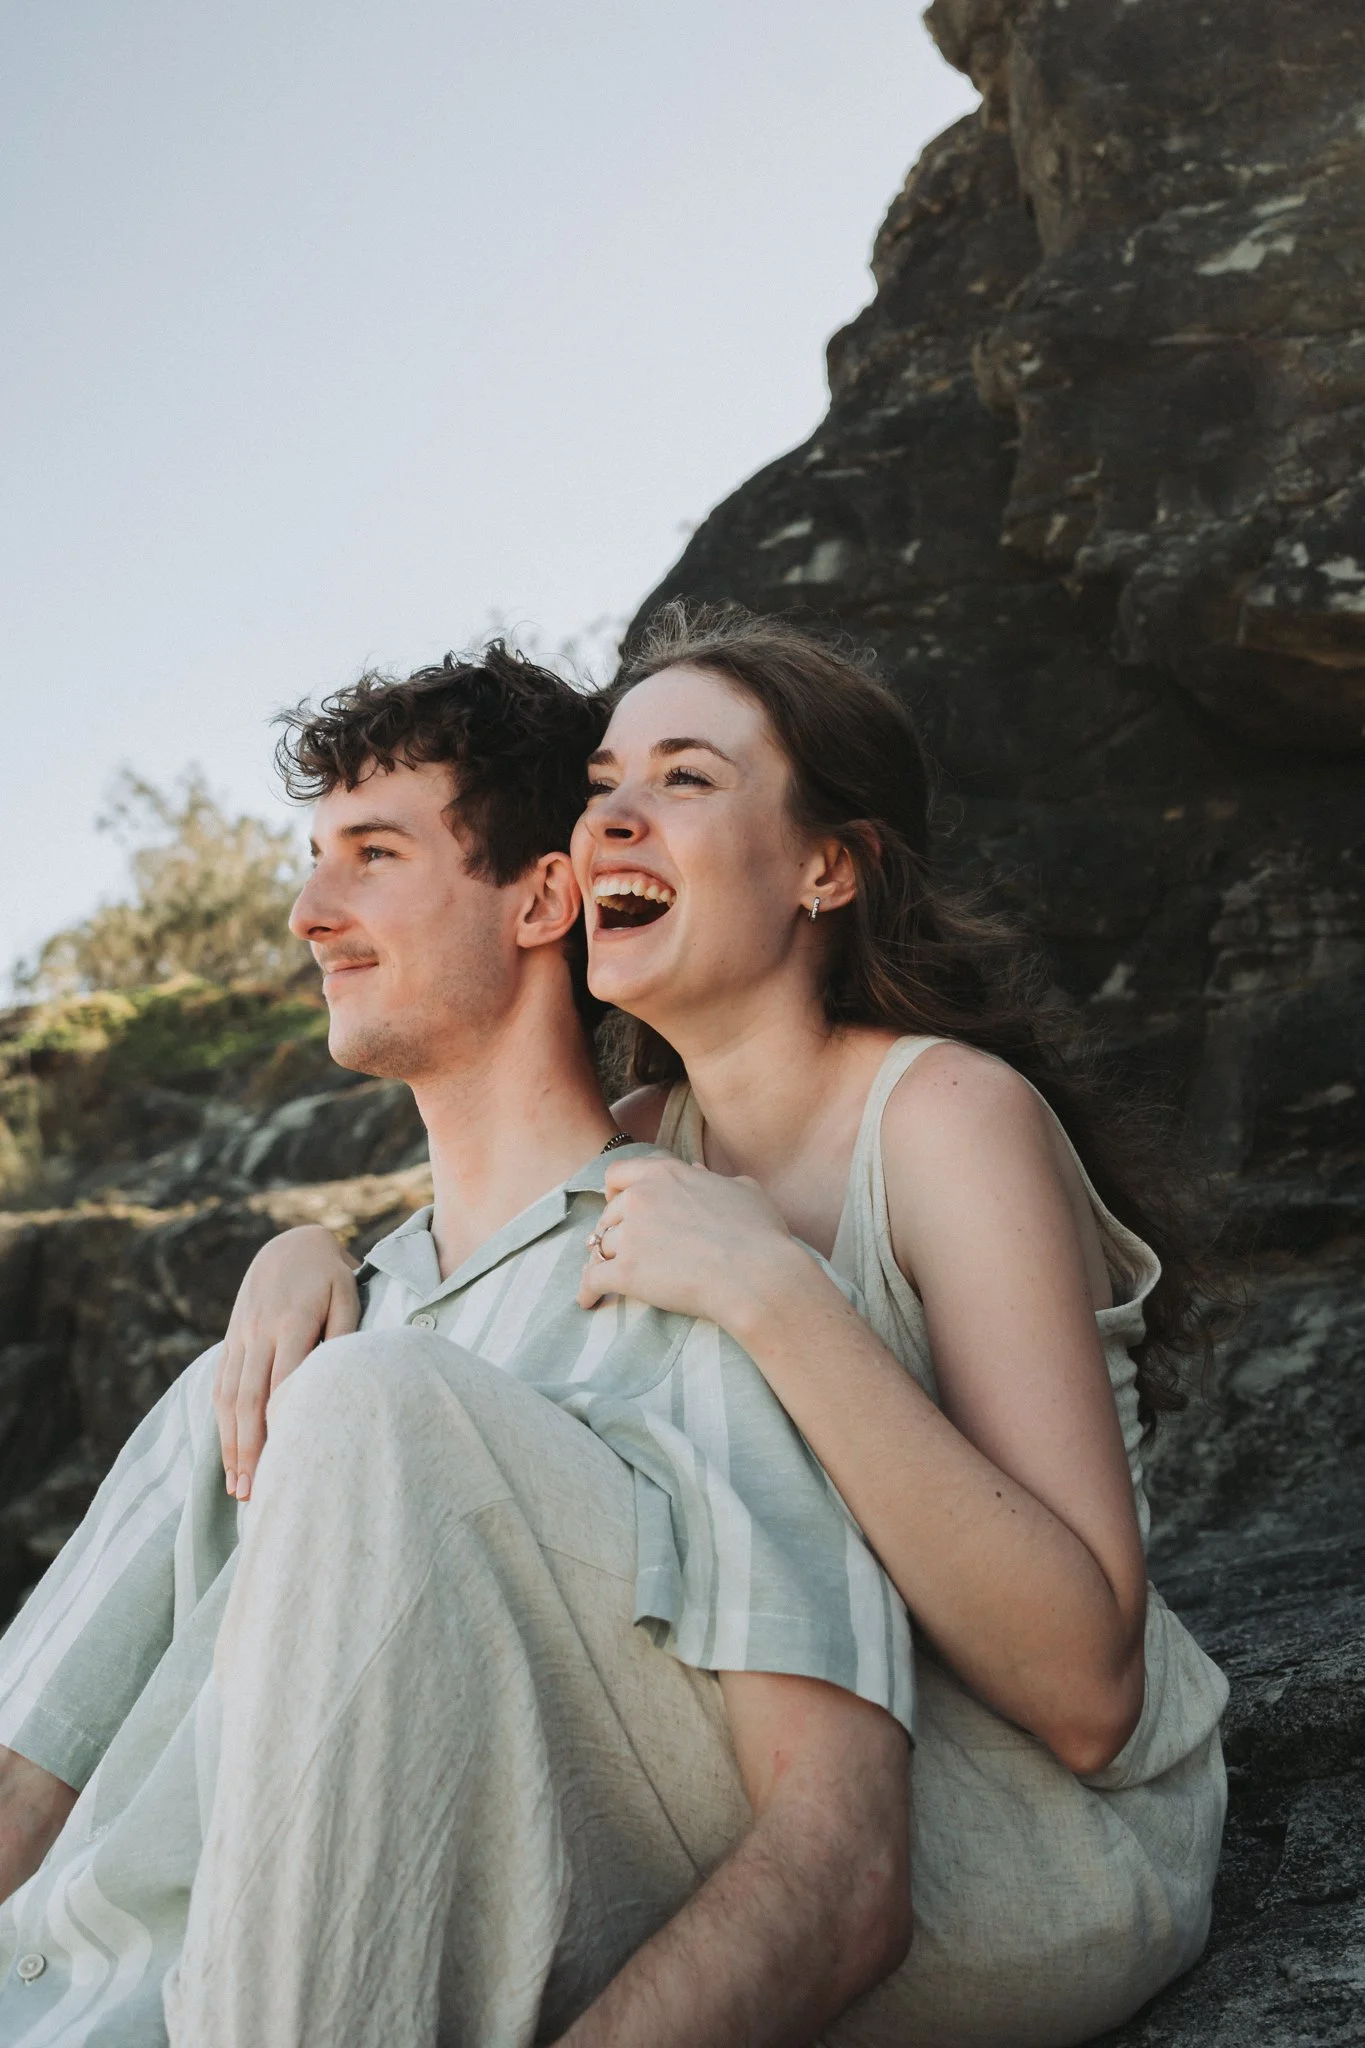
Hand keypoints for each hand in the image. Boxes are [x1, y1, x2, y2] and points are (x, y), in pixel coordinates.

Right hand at [214, 1225, 359, 1500]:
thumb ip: (344, 1334)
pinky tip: (226, 1452)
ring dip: (230, 1444)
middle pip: (249, 1399)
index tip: (285, 1463)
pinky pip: (221, 1385)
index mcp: (292, 1321)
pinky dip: (222, 1422)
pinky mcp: (231, 1339)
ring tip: (236, 1486)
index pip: (283, 1383)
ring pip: (229, 1397)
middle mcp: (259, 1331)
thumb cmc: (331, 1275)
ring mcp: (240, 1336)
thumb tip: (340, 1379)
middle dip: (248, 1449)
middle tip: (251, 1493)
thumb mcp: (347, 1293)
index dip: (280, 1425)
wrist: (291, 1242)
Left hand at [577, 1154, 798, 1327]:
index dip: (614, 1189)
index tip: (617, 1202)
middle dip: (611, 1229)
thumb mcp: (744, 1191)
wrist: (757, 1275)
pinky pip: (592, 1280)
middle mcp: (641, 1198)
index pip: (619, 1173)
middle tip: (619, 1245)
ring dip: (601, 1259)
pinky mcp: (626, 1272)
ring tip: (604, 1274)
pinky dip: (587, 1291)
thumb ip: (715, 1177)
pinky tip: (587, 1301)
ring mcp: (631, 1235)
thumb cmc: (759, 1234)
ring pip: (601, 1246)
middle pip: (608, 1213)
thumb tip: (698, 1170)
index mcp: (665, 1174)